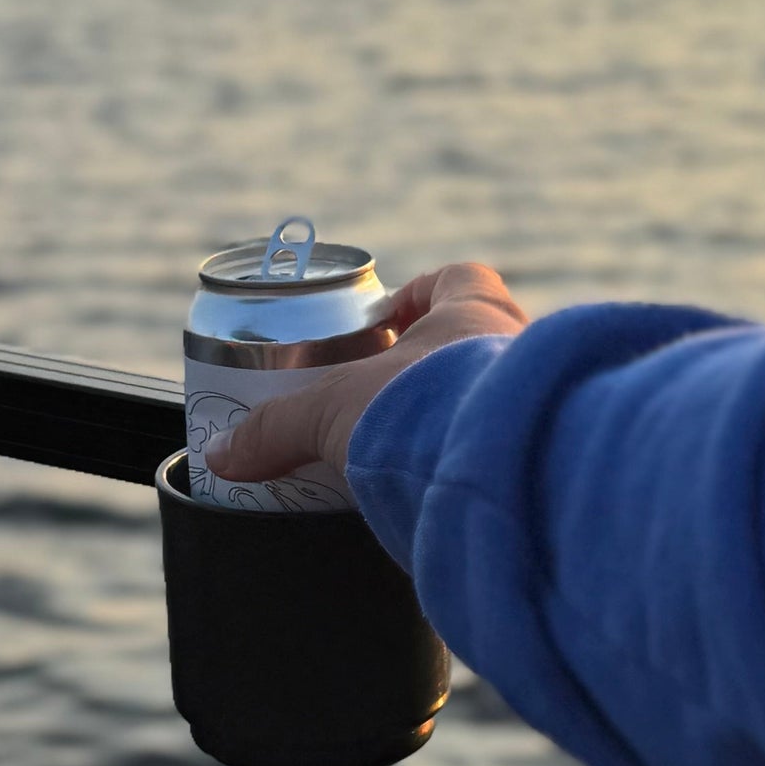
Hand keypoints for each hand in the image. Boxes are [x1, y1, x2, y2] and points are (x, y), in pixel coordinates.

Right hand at [205, 262, 527, 483]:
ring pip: (493, 395)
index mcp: (473, 311)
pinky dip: (476, 463)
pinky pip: (509, 447)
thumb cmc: (422, 411)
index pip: (458, 277)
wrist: (502, 476)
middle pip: (474, 338)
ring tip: (408, 448)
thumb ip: (275, 430)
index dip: (419, 294)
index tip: (384, 321)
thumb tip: (222, 456)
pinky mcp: (542, 452)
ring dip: (455, 415)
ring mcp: (536, 400)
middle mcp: (517, 347)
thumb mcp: (331, 412)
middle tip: (384, 395)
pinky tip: (442, 488)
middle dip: (430, 365)